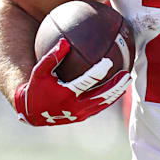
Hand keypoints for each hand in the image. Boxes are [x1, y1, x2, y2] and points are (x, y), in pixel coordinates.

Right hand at [13, 38, 131, 125]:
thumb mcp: (39, 72)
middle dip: (115, 86)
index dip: (99, 71)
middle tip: (126, 75)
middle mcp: (75, 107)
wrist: (32, 112)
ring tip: (127, 81)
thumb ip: (52, 57)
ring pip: (103, 104)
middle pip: (101, 96)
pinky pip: (100, 107)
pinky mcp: (83, 117)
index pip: (87, 82)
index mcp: (65, 95)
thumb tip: (65, 42)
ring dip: (117, 93)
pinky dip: (110, 98)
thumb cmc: (36, 88)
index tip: (108, 61)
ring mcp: (80, 114)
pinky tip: (118, 88)